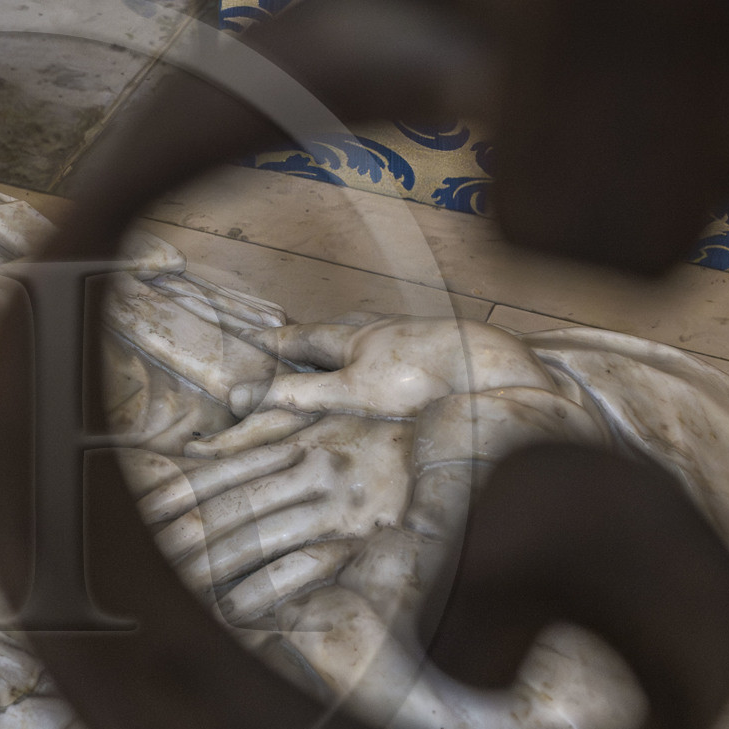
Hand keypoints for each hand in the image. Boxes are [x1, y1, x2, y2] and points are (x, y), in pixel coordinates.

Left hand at [151, 413, 414, 597]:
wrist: (453, 441)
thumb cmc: (376, 432)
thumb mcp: (318, 418)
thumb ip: (257, 429)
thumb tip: (197, 446)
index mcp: (294, 444)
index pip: (219, 473)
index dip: (175, 496)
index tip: (139, 517)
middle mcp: (310, 474)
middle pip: (229, 512)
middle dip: (181, 541)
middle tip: (143, 566)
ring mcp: (335, 511)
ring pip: (257, 541)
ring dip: (210, 570)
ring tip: (173, 593)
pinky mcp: (359, 543)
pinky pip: (302, 570)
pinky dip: (265, 591)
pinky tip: (233, 611)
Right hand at [195, 318, 556, 446]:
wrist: (488, 366)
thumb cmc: (419, 377)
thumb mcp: (348, 392)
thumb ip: (297, 396)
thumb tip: (240, 398)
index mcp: (354, 338)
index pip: (304, 336)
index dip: (276, 339)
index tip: (252, 338)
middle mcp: (382, 332)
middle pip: (339, 330)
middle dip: (315, 336)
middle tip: (295, 340)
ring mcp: (413, 339)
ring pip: (374, 337)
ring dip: (354, 344)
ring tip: (344, 352)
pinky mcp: (441, 353)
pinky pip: (402, 351)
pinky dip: (387, 357)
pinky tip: (398, 369)